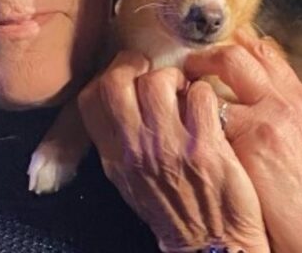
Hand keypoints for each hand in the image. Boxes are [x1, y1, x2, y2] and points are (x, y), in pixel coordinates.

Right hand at [77, 50, 269, 252]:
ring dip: (176, 79)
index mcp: (115, 156)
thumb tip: (120, 97)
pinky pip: (200, 95)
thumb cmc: (173, 208)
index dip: (109, 74)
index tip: (129, 74)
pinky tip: (208, 109)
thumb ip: (119, 140)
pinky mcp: (206, 147)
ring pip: (160, 82)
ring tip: (185, 92)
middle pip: (116, 82)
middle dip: (137, 66)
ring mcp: (170, 147)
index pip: (91, 98)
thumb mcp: (129, 179)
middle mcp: (136, 149)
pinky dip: (205, 94)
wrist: (210, 244)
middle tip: (155, 73)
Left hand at [184, 31, 301, 252]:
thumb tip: (247, 98)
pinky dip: (195, 111)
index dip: (235, 44)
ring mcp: (270, 114)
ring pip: (223, 75)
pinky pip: (212, 109)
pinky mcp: (254, 136)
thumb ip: (276, 114)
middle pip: (241, 54)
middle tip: (187, 64)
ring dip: (196, 80)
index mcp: (298, 99)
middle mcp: (286, 99)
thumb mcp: (300, 140)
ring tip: (177, 91)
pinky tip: (182, 120)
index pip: (265, 53)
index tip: (214, 44)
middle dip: (207, 55)